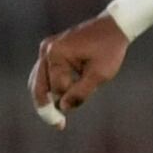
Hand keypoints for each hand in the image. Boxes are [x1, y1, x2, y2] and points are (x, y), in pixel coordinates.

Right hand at [29, 13, 130, 128]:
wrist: (114, 27)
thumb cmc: (110, 50)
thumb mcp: (101, 74)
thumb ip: (82, 91)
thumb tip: (64, 108)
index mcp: (56, 54)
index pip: (58, 87)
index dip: (68, 101)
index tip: (73, 115)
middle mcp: (47, 50)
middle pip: (39, 85)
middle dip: (46, 107)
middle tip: (57, 125)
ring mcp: (47, 48)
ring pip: (38, 79)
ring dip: (45, 98)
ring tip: (54, 118)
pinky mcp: (51, 49)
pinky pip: (44, 72)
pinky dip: (49, 86)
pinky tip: (55, 101)